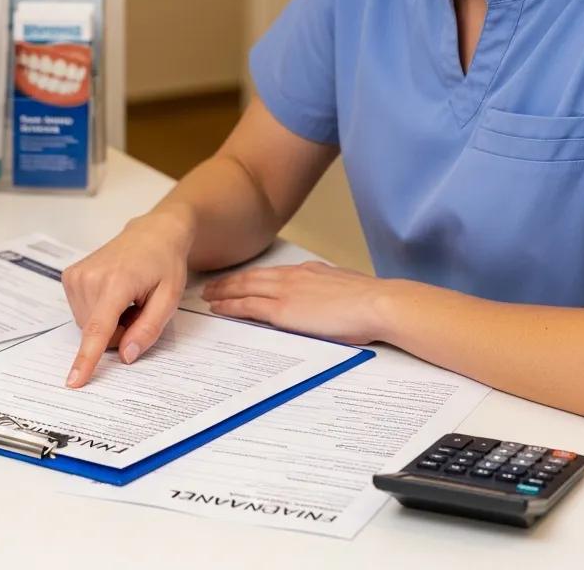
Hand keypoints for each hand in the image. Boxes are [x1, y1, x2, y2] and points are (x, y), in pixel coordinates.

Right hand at [61, 207, 192, 387]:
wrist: (152, 233)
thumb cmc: (164, 264)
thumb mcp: (169, 298)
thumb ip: (148, 329)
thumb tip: (125, 356)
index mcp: (117, 282)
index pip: (98, 328)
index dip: (87, 358)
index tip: (73, 381)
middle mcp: (90, 277)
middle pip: (96, 333)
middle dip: (119, 331)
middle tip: (138, 307)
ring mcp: (76, 275)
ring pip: (87, 326)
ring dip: (109, 321)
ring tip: (127, 297)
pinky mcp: (70, 276)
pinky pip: (81, 313)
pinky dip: (99, 312)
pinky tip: (113, 293)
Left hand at [202, 261, 392, 344]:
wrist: (376, 303)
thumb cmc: (369, 301)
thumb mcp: (344, 288)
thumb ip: (328, 290)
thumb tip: (325, 298)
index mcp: (307, 272)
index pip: (270, 274)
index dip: (250, 277)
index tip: (237, 280)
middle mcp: (292, 277)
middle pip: (251, 278)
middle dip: (229, 282)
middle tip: (210, 286)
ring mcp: (285, 292)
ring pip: (244, 289)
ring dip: (223, 292)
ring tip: (208, 296)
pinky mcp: (283, 311)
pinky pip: (249, 306)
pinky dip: (231, 306)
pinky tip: (219, 308)